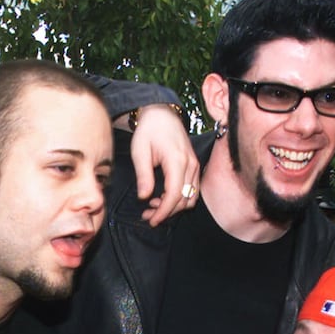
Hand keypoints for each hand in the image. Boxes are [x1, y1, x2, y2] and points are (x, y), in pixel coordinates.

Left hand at [128, 104, 199, 226]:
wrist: (162, 114)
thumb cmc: (149, 130)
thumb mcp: (140, 151)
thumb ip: (143, 175)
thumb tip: (144, 196)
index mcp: (177, 160)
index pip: (174, 195)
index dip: (163, 212)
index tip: (151, 220)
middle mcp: (190, 164)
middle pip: (184, 200)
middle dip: (167, 212)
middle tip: (147, 215)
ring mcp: (194, 165)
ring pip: (190, 197)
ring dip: (174, 207)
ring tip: (153, 207)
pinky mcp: (193, 166)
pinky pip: (191, 189)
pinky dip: (179, 198)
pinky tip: (162, 197)